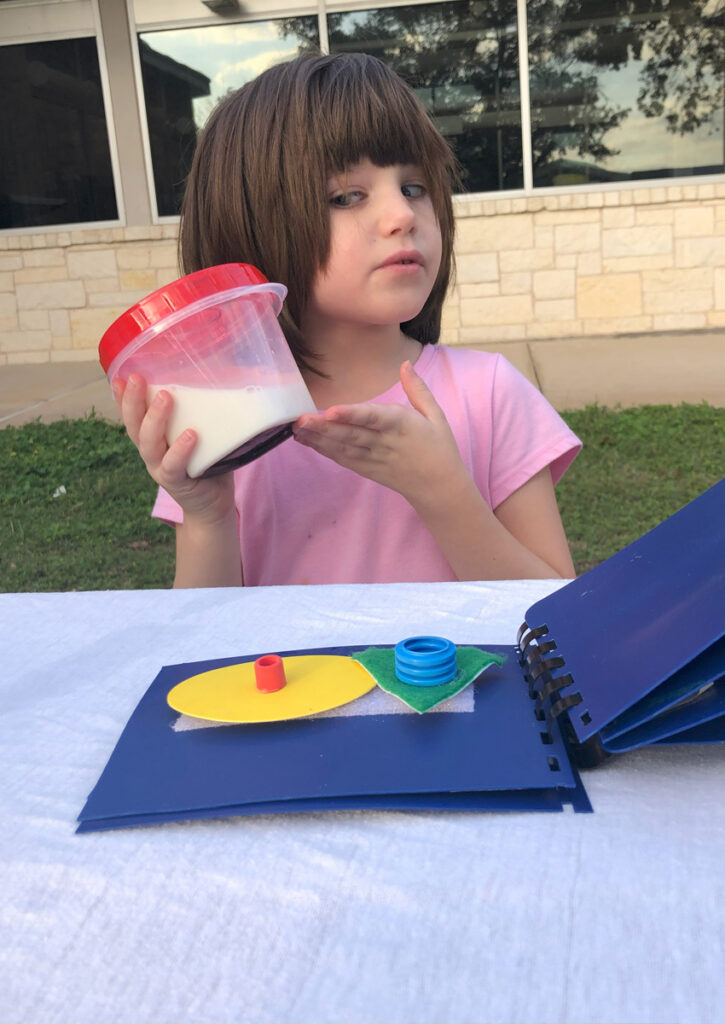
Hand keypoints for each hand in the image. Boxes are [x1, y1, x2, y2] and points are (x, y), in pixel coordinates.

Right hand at [114, 374, 234, 524]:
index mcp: (152, 440)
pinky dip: (180, 450)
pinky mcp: (177, 483)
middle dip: (133, 401)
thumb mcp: (199, 435)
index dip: (122, 398)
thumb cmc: (206, 464)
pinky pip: (173, 465)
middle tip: (138, 378)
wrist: (213, 505)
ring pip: (149, 443)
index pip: (131, 416)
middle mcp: (151, 453)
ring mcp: (161, 469)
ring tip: (166, 397)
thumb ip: (198, 413)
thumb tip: (215, 377)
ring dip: (155, 419)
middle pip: (134, 426)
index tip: (119, 377)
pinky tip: (190, 435)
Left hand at [292, 360, 469, 509]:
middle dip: (324, 427)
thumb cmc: (438, 447)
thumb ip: (417, 389)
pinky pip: (342, 459)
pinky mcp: (366, 469)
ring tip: (296, 427)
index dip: (351, 415)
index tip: (331, 411)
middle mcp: (384, 443)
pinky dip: (324, 450)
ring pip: (342, 448)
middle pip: (351, 434)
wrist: (438, 487)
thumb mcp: (435, 415)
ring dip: (318, 438)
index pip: (373, 418)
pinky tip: (306, 440)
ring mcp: (373, 458)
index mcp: (402, 425)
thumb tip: (404, 364)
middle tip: (300, 419)